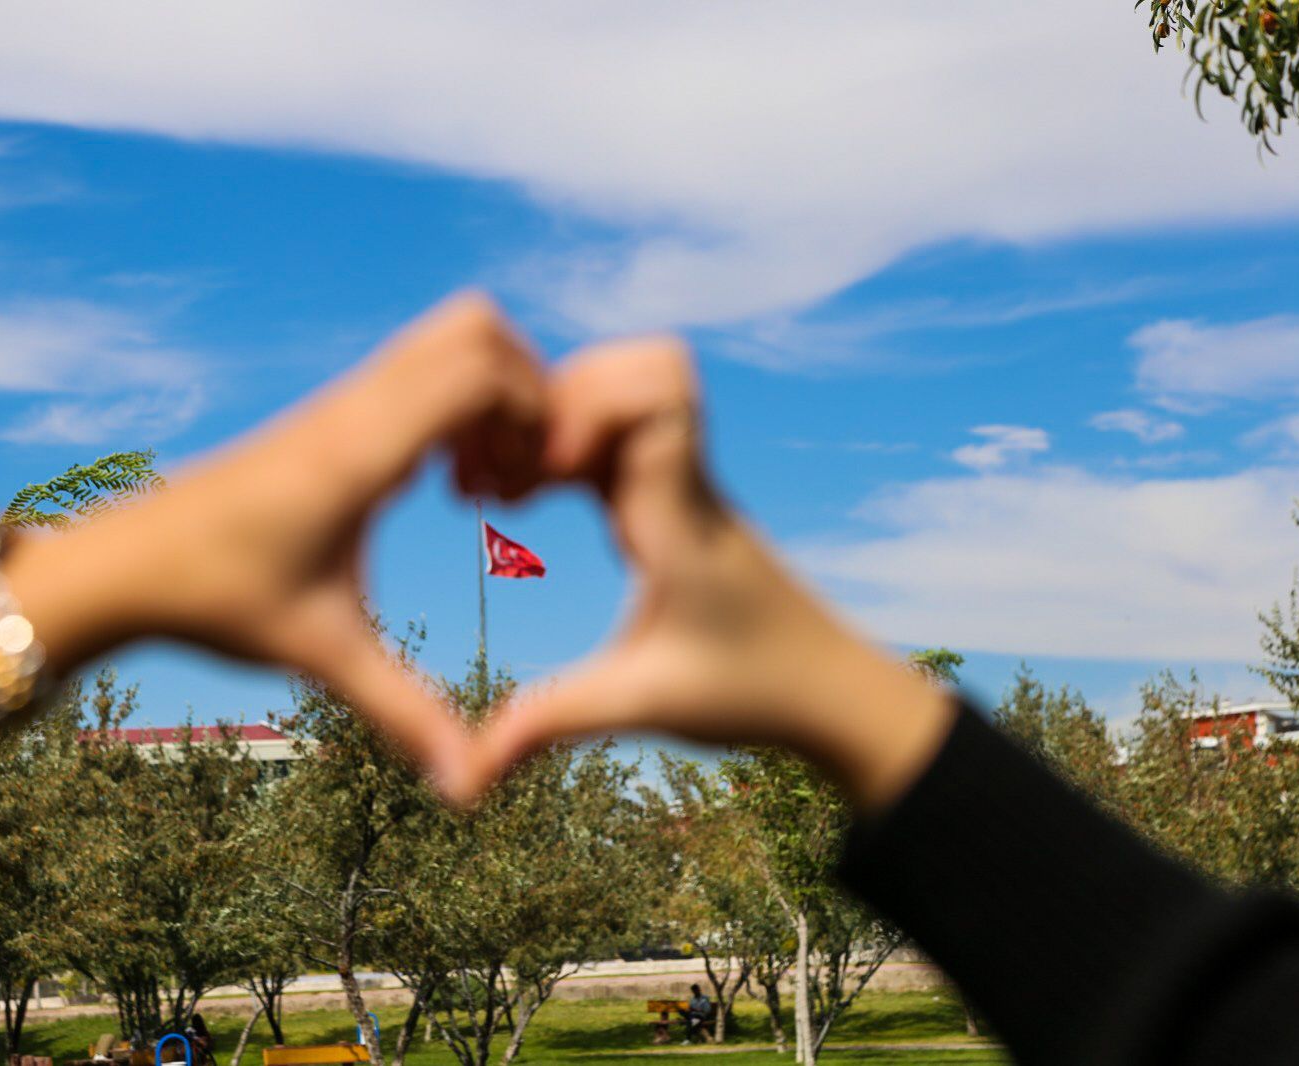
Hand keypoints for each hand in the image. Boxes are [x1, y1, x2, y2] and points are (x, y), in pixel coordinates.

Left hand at [0, 292, 545, 779]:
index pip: (478, 371)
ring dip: (492, 395)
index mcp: (361, 452)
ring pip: (446, 339)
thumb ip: (406, 714)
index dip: (535, 414)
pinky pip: (416, 370)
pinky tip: (443, 483)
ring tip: (486, 483)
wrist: (123, 562)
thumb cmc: (217, 599)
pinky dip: (456, 405)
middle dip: (529, 389)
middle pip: (475, 327)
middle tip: (523, 474)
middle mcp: (356, 408)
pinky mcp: (330, 414)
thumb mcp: (322, 654)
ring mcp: (341, 402)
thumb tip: (469, 787)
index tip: (530, 489)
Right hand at [455, 337, 954, 811]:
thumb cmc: (752, 692)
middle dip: (557, 399)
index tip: (538, 473)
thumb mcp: (641, 705)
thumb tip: (465, 776)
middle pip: (638, 367)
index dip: (583, 406)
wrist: (833, 692)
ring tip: (507, 485)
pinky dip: (568, 441)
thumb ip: (551, 723)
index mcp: (682, 514)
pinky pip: (620, 430)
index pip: (656, 393)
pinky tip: (528, 497)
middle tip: (505, 475)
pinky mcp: (675, 495)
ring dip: (562, 414)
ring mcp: (685, 482)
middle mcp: (687, 482)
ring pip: (630, 387)